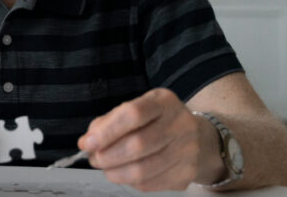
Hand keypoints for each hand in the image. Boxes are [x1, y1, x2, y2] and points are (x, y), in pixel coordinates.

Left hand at [78, 88, 223, 191]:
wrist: (199, 138)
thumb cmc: (158, 121)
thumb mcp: (138, 109)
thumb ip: (111, 121)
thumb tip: (88, 142)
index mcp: (164, 101)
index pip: (133, 114)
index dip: (106, 131)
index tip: (86, 143)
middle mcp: (181, 124)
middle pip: (138, 145)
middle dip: (108, 155)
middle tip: (93, 159)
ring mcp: (188, 151)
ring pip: (143, 170)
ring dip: (116, 172)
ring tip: (105, 168)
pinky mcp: (187, 174)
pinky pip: (151, 184)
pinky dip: (130, 182)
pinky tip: (123, 174)